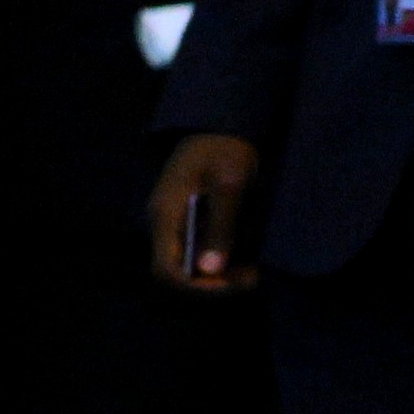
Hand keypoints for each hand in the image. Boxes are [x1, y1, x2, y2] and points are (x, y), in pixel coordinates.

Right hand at [148, 133, 261, 290]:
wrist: (220, 126)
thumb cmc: (223, 149)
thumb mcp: (229, 182)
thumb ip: (221, 225)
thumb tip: (210, 269)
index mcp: (164, 215)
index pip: (165, 270)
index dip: (195, 287)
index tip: (231, 284)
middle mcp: (162, 225)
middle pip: (176, 274)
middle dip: (212, 285)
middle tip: (250, 279)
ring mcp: (173, 225)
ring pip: (188, 268)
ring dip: (219, 278)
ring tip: (252, 272)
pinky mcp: (187, 224)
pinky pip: (197, 255)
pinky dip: (220, 265)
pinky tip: (245, 260)